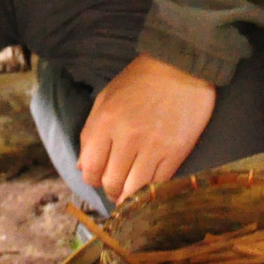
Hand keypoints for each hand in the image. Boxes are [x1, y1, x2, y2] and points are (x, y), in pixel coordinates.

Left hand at [77, 55, 215, 201]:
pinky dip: (150, 190)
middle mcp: (128, 137)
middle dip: (110, 190)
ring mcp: (154, 146)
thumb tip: (82, 167)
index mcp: (106, 122)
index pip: (90, 168)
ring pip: (134, 190)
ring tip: (130, 192)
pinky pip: (159, 184)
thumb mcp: (106, 98)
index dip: (92, 179)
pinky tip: (148, 185)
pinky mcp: (176, 152)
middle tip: (116, 186)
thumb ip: (90, 132)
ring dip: (129, 196)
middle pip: (112, 183)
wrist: (181, 66)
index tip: (99, 177)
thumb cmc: (140, 81)